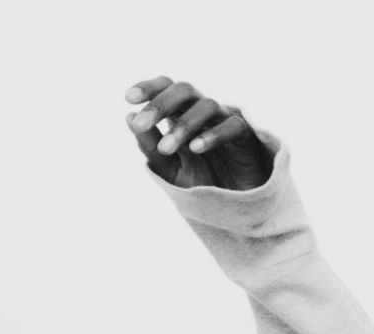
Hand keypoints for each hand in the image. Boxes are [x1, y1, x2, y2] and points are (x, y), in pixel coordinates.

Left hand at [124, 76, 272, 190]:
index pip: (167, 88)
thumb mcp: (168, 168)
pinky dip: (213, 135)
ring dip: (183, 126)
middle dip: (160, 105)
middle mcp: (203, 111)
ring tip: (165, 148)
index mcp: (182, 114)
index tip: (128, 97)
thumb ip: (150, 146)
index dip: (150, 88)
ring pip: (206, 106)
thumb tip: (129, 118)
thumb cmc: (199, 183)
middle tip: (141, 125)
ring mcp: (225, 119)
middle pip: (184, 91)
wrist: (230, 205)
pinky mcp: (245, 135)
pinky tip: (195, 148)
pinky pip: (232, 125)